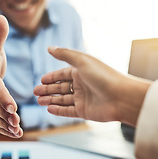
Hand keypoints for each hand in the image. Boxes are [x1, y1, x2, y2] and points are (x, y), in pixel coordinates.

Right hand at [33, 47, 150, 125]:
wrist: (122, 97)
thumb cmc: (104, 76)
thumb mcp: (82, 61)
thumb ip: (64, 54)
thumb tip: (49, 48)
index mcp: (81, 71)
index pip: (62, 74)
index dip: (51, 78)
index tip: (40, 81)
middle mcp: (82, 84)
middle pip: (61, 87)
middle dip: (47, 90)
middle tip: (35, 93)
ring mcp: (83, 98)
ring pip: (62, 99)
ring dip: (50, 100)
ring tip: (39, 101)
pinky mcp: (84, 111)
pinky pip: (68, 111)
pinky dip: (58, 110)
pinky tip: (49, 109)